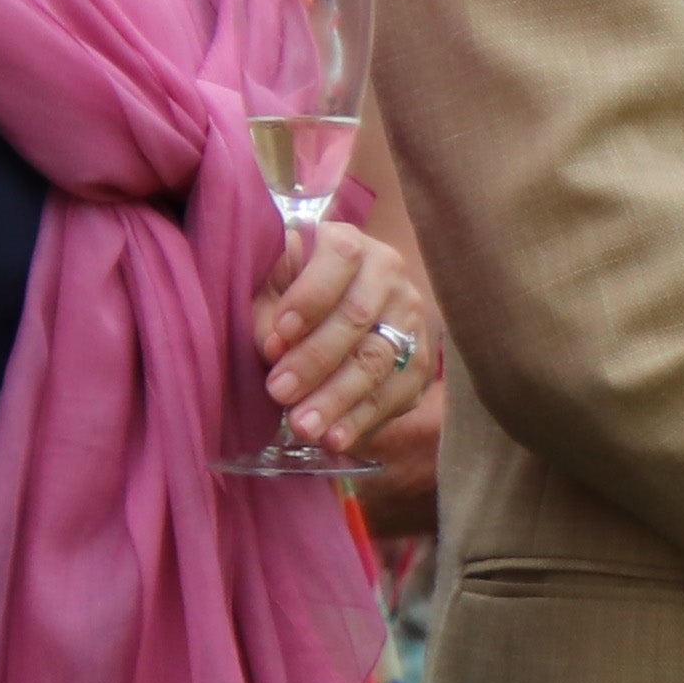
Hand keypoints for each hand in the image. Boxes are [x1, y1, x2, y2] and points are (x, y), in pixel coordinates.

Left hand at [254, 218, 447, 468]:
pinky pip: (399, 392)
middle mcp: (390, 275)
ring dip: (340, 397)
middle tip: (278, 393)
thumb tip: (272, 349)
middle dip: (316, 360)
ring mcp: (411, 318)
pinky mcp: (421, 359)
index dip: (310, 296)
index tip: (277, 334)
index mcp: (349, 244)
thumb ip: (262, 309)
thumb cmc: (286, 291)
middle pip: (359, 317)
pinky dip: (364, 419)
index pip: (340, 259)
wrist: (341, 302)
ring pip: (381, 359)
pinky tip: (336, 439)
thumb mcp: (266, 285)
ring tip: (304, 428)